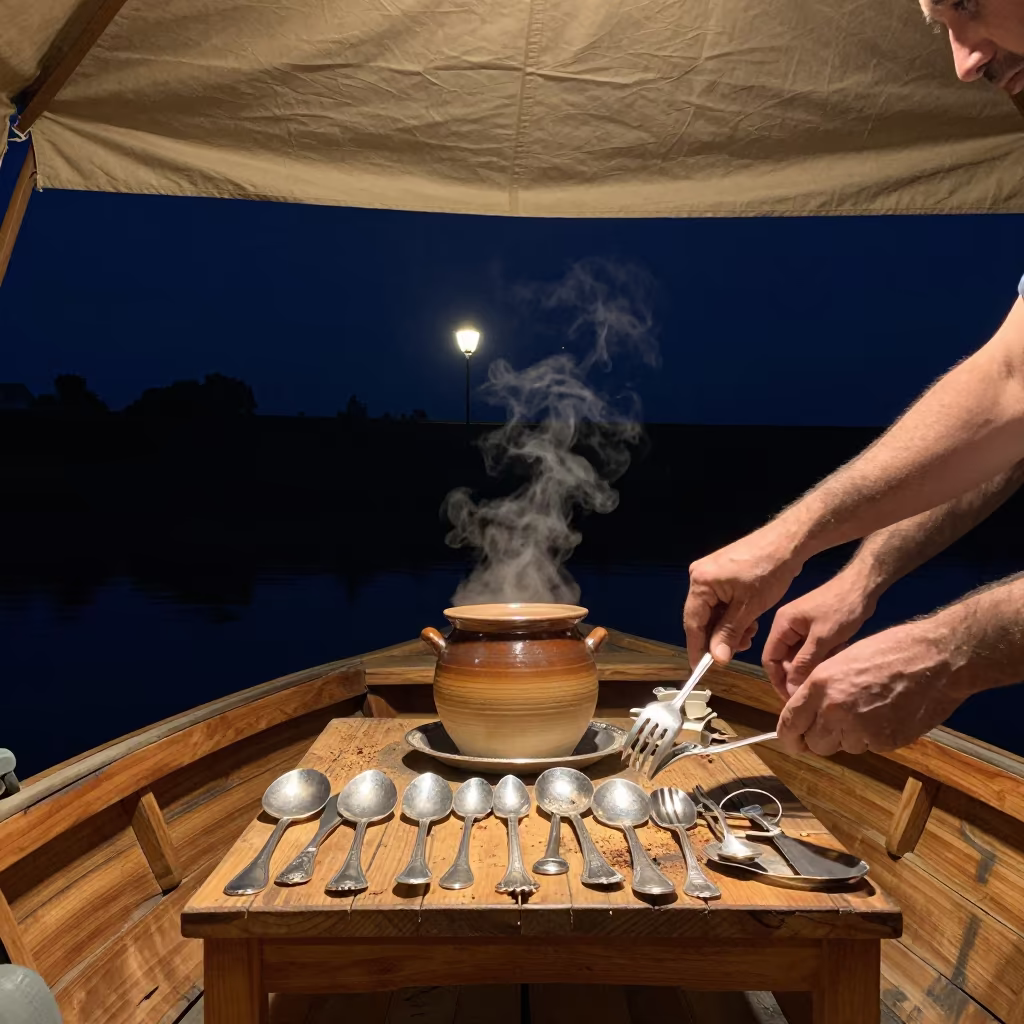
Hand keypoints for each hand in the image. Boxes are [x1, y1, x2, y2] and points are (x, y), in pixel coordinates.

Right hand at [684, 527, 802, 667]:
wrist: (787, 542)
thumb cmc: (769, 571)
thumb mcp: (749, 608)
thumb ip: (729, 634)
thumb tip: (717, 659)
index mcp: (700, 582)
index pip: (693, 623)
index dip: (697, 648)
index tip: (700, 669)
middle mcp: (699, 576)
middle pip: (701, 617)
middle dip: (719, 637)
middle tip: (740, 648)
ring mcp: (710, 573)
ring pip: (713, 611)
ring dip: (728, 627)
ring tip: (750, 633)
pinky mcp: (721, 572)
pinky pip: (720, 601)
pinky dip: (732, 615)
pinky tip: (749, 620)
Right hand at [762, 574, 876, 702]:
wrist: (864, 584)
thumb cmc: (841, 608)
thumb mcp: (822, 639)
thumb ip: (804, 663)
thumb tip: (792, 689)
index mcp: (782, 625)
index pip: (769, 658)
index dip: (778, 681)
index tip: (792, 699)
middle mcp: (787, 626)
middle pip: (784, 659)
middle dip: (796, 677)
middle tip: (813, 693)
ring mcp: (802, 626)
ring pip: (800, 656)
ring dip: (811, 668)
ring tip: (826, 679)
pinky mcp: (816, 628)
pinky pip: (812, 650)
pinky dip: (821, 658)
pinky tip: (836, 662)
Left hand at [776, 623, 966, 755]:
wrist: (937, 659)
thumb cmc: (892, 650)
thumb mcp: (843, 659)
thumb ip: (820, 688)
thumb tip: (807, 709)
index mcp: (820, 685)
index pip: (790, 722)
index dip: (787, 736)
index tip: (789, 741)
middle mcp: (835, 710)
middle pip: (814, 743)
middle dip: (818, 738)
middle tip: (831, 725)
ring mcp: (861, 729)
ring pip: (841, 747)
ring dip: (847, 736)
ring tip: (866, 710)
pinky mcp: (886, 742)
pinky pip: (868, 747)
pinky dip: (871, 738)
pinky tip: (885, 714)